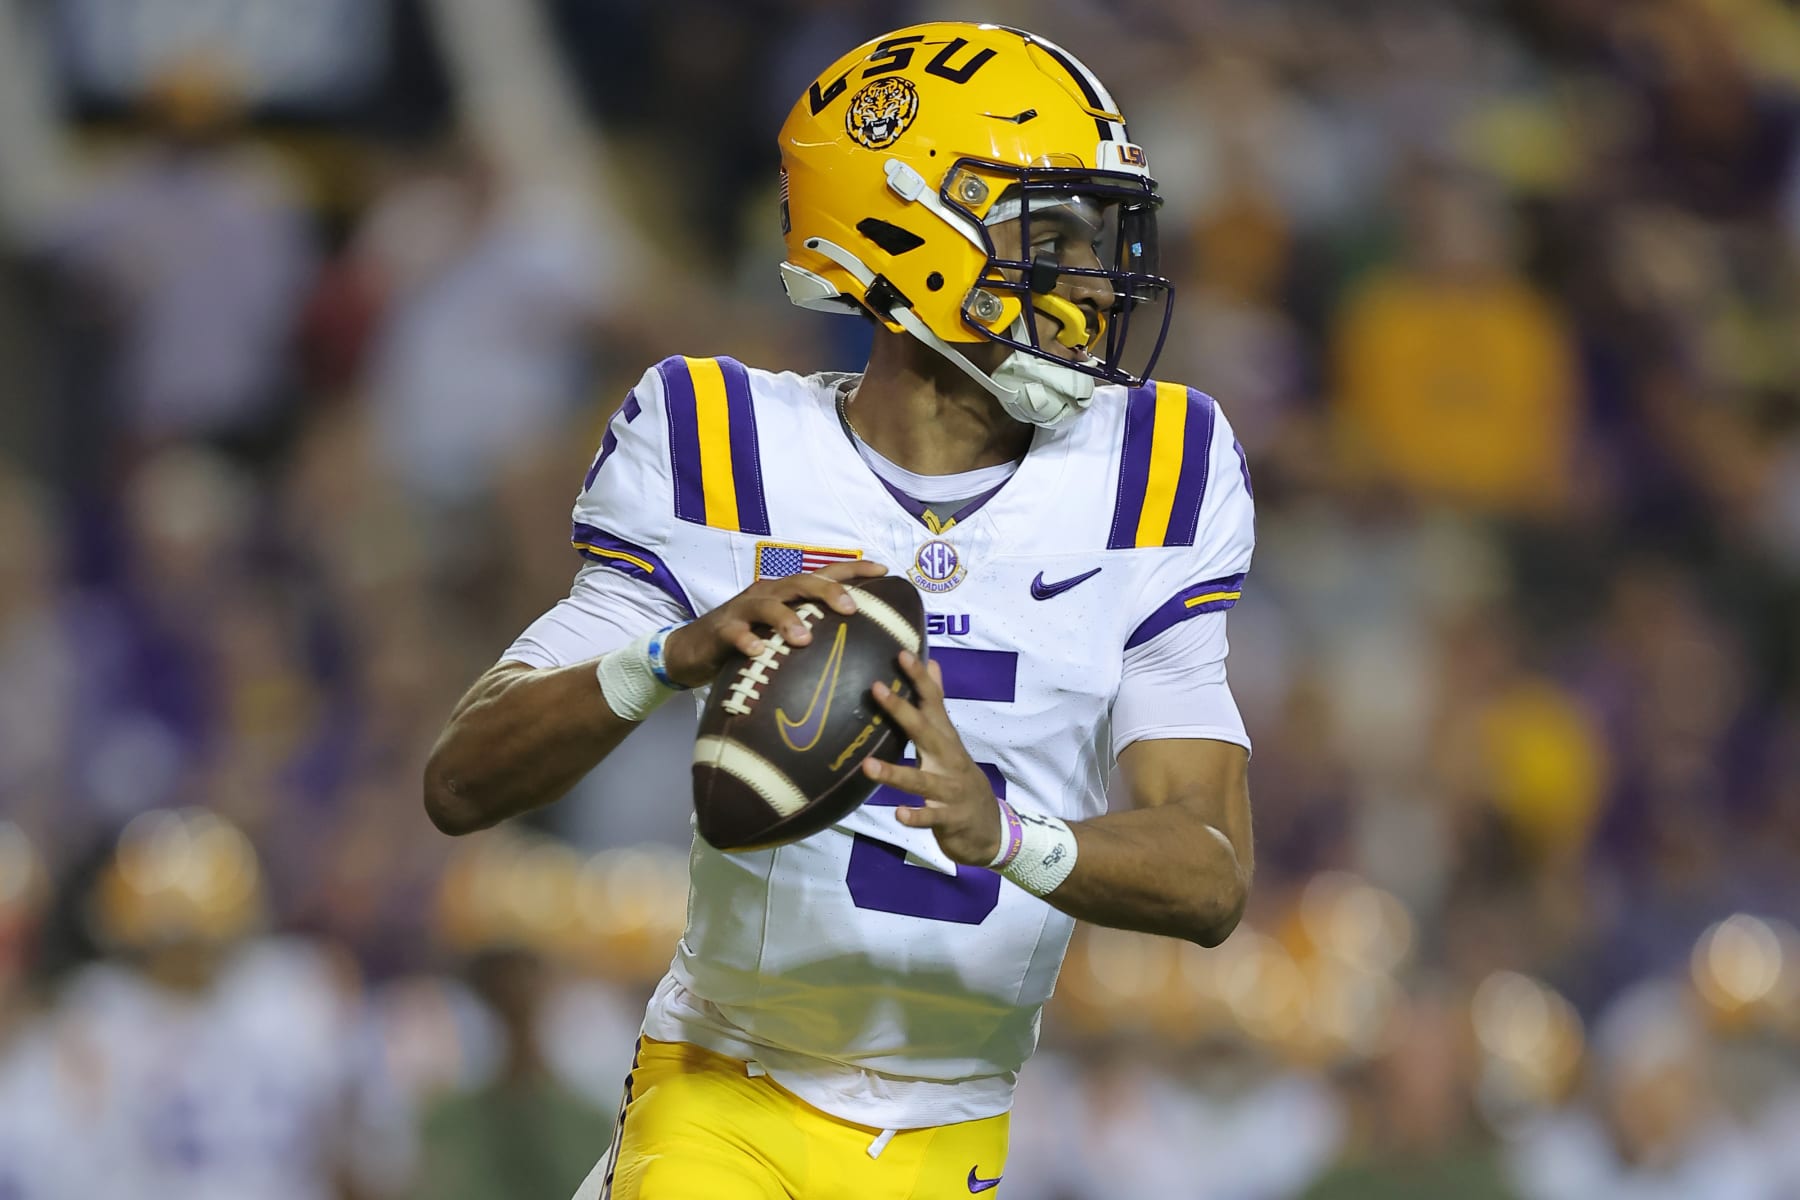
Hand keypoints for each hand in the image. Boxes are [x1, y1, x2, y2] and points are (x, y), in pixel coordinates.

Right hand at [661, 560, 887, 687]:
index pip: (824, 574)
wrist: (692, 650)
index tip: (884, 570)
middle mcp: (768, 593)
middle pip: (801, 583)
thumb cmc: (748, 640)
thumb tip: (859, 646)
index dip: (854, 569)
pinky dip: (746, 641)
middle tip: (851, 608)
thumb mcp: (782, 633)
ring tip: (804, 638)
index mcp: (787, 592)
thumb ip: (814, 631)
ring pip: (768, 605)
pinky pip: (735, 633)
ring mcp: (744, 611)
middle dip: (827, 592)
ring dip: (787, 619)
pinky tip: (757, 652)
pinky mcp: (722, 631)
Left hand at [862, 650, 1001, 866]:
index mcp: (945, 740)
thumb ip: (938, 704)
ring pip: (922, 779)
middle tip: (877, 689)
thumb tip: (933, 663)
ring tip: (868, 765)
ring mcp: (950, 790)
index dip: (919, 679)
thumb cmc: (959, 779)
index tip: (901, 654)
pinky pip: (931, 818)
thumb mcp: (950, 740)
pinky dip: (916, 816)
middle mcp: (948, 760)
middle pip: (926, 732)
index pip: (933, 703)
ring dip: (895, 773)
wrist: (989, 828)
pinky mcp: (949, 819)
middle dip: (902, 711)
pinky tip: (899, 814)